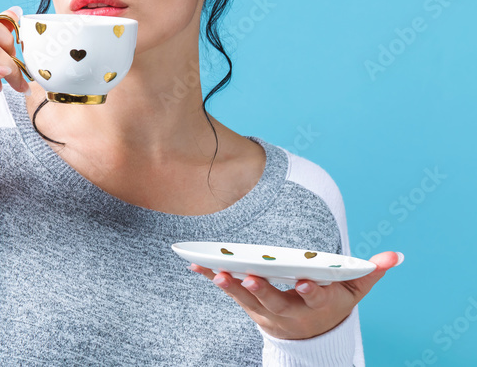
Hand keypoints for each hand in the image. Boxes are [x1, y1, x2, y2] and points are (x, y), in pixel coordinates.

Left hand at [189, 250, 403, 339]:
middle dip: (262, 290)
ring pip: (248, 300)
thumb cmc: (333, 303)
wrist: (312, 335)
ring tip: (216, 273)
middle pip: (274, 303)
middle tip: (249, 276)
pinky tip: (197, 267)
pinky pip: (231, 293)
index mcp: (316, 304)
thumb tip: (394, 256)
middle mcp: (290, 312)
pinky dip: (214, 279)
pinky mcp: (250, 307)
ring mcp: (267, 312)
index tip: (302, 282)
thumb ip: (371, 272)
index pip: (314, 298)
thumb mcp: (354, 290)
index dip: (309, 291)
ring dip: (231, 287)